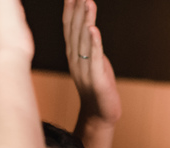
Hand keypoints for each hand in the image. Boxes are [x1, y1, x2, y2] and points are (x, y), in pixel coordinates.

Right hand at [64, 0, 120, 126]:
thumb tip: (88, 26)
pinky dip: (94, 43)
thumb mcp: (92, 60)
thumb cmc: (98, 86)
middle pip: (75, 29)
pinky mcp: (97, 78)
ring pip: (84, 40)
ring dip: (86, 20)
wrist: (100, 114)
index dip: (70, 8)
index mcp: (73, 53)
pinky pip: (94, 58)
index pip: (69, 26)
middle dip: (77, 8)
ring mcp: (84, 68)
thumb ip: (89, 44)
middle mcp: (75, 59)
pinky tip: (94, 30)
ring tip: (88, 2)